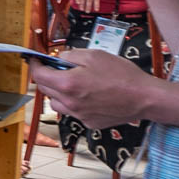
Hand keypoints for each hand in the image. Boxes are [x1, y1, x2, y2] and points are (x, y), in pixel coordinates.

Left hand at [28, 48, 157, 130]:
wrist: (144, 97)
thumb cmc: (122, 74)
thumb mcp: (94, 55)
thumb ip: (70, 55)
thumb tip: (58, 59)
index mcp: (68, 84)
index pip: (38, 75)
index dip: (34, 65)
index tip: (35, 59)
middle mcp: (70, 103)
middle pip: (45, 89)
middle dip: (46, 77)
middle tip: (56, 68)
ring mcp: (78, 115)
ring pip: (56, 103)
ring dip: (58, 92)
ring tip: (74, 83)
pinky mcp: (88, 123)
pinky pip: (72, 112)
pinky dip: (74, 103)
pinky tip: (89, 95)